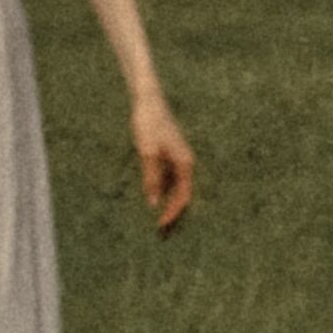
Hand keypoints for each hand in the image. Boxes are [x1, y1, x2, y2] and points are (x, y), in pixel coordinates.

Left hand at [132, 94, 194, 234]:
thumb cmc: (148, 123)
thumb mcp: (147, 152)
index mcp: (185, 163)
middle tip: (161, 232)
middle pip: (182, 194)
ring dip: (169, 203)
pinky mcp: (170, 153)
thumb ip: (151, 178)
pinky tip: (154, 198)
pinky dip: (164, 191)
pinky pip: (170, 179)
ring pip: (177, 187)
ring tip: (158, 219)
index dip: (172, 213)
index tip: (160, 226)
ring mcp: (178, 158)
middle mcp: (185, 162)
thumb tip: (153, 203)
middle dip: (173, 213)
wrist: (148, 100)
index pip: (183, 196)